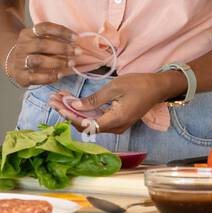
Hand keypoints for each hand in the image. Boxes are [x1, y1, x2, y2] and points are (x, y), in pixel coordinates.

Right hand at [6, 21, 78, 87]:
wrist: (13, 62)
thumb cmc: (34, 50)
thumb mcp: (39, 39)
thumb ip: (54, 38)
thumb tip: (76, 42)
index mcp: (27, 34)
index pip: (44, 28)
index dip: (61, 31)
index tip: (76, 37)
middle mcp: (22, 46)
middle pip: (42, 45)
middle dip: (62, 48)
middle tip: (78, 52)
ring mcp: (20, 61)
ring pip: (38, 61)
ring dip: (57, 62)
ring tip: (71, 63)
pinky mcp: (21, 76)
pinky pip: (35, 77)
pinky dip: (49, 77)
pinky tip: (60, 75)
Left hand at [50, 73, 168, 133]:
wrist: (158, 87)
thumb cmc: (138, 84)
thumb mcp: (114, 88)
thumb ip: (94, 100)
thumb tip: (74, 106)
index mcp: (114, 121)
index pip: (85, 124)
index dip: (69, 115)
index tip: (57, 105)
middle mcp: (114, 128)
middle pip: (85, 125)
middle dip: (68, 113)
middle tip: (53, 99)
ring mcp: (116, 125)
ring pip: (89, 122)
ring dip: (74, 111)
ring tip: (60, 98)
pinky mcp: (116, 120)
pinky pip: (97, 119)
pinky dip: (84, 111)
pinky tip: (73, 101)